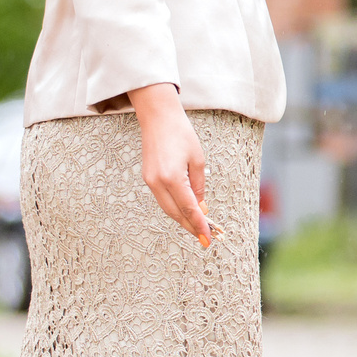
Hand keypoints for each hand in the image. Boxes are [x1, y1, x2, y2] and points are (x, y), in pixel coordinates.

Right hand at [126, 82, 213, 247]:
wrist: (158, 118)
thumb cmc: (181, 134)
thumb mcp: (197, 160)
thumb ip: (198, 186)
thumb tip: (199, 207)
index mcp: (172, 178)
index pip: (189, 209)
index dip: (199, 225)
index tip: (208, 239)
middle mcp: (158, 183)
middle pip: (176, 213)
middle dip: (191, 227)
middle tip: (206, 237)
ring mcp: (150, 181)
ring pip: (168, 209)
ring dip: (183, 219)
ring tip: (198, 227)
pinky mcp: (148, 178)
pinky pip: (163, 199)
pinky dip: (175, 208)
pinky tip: (186, 211)